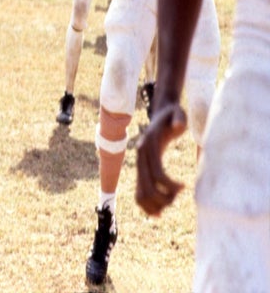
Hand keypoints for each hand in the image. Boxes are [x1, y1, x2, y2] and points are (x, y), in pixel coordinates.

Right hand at [135, 101, 186, 215]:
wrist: (160, 114)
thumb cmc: (173, 115)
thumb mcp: (178, 113)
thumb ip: (178, 118)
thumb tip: (178, 126)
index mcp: (149, 145)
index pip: (157, 173)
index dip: (171, 185)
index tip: (184, 187)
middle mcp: (140, 156)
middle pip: (147, 188)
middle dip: (164, 199)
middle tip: (178, 196)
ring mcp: (139, 164)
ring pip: (140, 194)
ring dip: (156, 205)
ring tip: (171, 202)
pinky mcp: (141, 169)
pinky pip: (139, 192)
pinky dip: (147, 205)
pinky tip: (161, 211)